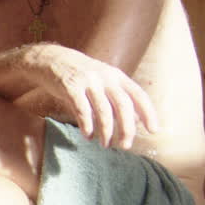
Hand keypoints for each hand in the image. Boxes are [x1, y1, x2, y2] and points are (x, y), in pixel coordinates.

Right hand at [25, 44, 157, 149]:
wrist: (51, 59)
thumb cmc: (80, 75)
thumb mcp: (103, 80)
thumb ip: (116, 98)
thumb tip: (133, 121)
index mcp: (116, 76)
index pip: (138, 95)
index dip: (148, 113)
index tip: (153, 130)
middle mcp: (105, 77)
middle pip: (123, 105)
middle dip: (126, 128)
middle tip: (125, 145)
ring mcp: (88, 81)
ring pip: (103, 111)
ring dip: (106, 131)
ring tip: (105, 144)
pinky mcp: (70, 86)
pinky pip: (82, 110)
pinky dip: (87, 125)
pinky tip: (88, 135)